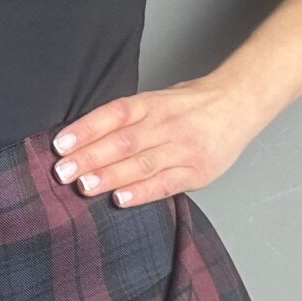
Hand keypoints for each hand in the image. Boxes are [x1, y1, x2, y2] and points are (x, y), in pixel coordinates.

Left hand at [49, 78, 265, 206]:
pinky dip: (141, 193)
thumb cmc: (190, 105)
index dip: (86, 129)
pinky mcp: (197, 171)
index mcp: (152, 104)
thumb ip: (126, 119)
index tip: (61, 144)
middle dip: (90, 158)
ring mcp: (183, 149)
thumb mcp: (157, 100)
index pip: (114, 114)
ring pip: (141, 164)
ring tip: (84, 185)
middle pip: (123, 142)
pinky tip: (119, 199)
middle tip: (63, 171)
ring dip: (110, 176)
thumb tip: (82, 140)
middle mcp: (166, 125)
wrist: (240, 103)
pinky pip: (165, 184)